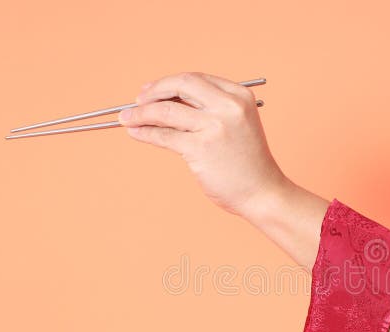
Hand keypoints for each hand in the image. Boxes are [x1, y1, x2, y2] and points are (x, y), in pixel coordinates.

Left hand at [118, 72, 288, 216]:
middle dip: (153, 91)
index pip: (196, 79)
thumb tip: (163, 102)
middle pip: (181, 85)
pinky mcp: (202, 148)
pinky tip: (135, 132)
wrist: (263, 193)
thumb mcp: (235, 125)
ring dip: (141, 113)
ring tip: (126, 119)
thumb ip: (206, 111)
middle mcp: (229, 106)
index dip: (169, 83)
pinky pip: (165, 135)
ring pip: (166, 110)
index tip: (152, 91)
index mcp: (240, 95)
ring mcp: (215, 126)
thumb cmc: (247, 163)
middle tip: (137, 101)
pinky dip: (145, 132)